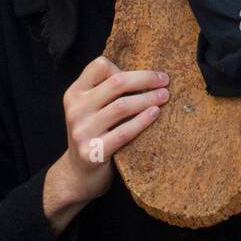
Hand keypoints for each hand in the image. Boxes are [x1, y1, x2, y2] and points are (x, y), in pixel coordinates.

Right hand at [44, 56, 168, 232]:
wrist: (78, 175)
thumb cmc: (94, 135)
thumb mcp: (91, 109)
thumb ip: (107, 92)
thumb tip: (146, 74)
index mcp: (75, 93)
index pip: (99, 66)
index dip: (124, 67)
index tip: (145, 74)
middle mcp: (76, 109)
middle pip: (116, 83)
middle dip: (144, 79)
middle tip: (165, 80)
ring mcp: (82, 131)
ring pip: (122, 106)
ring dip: (148, 99)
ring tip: (164, 96)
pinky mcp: (92, 152)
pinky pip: (123, 132)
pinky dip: (142, 120)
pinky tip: (155, 113)